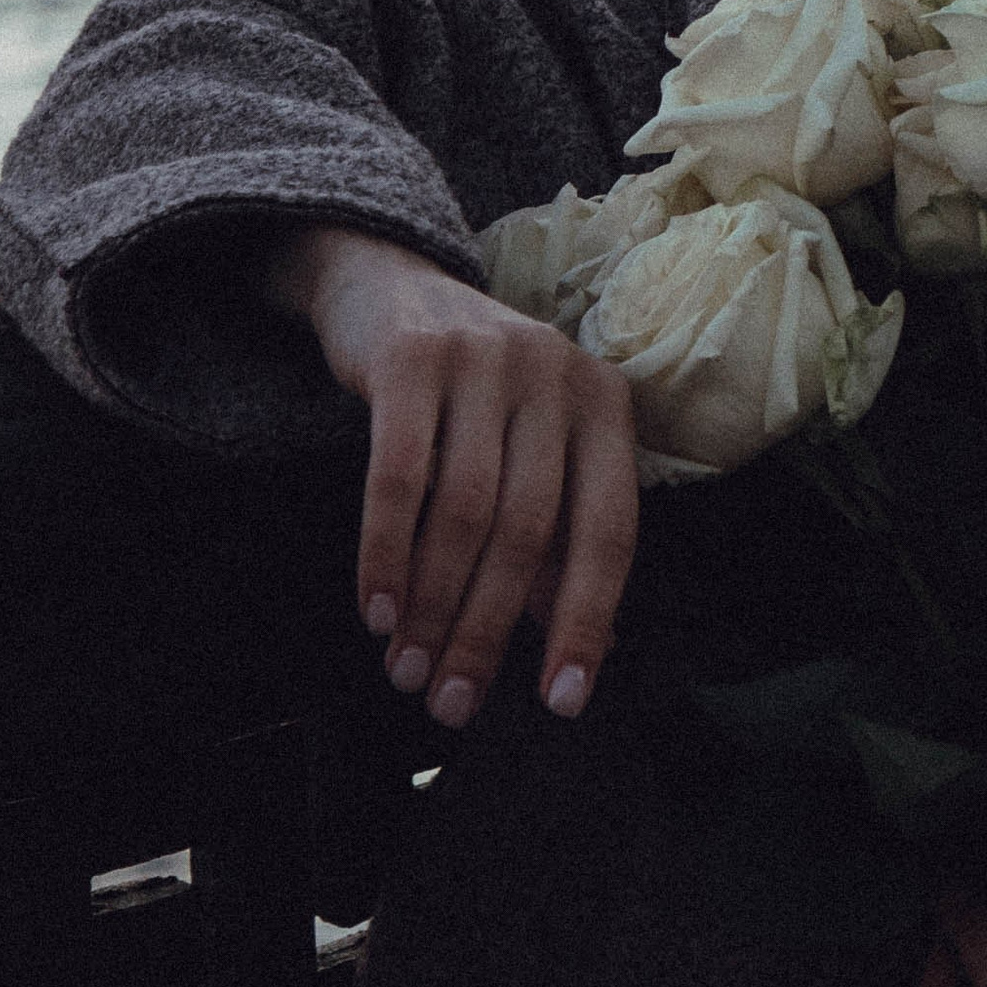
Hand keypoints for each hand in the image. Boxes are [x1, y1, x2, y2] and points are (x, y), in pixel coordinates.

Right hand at [260, 224, 638, 731]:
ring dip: (432, 607)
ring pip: (464, 511)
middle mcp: (554, 373)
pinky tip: (376, 610)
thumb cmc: (473, 394)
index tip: (561, 702)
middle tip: (451, 702)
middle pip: (529, 530)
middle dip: (487, 631)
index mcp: (603, 402)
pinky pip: (398, 476)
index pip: (610, 529)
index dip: (587, 621)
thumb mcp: (529, 448)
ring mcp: (484, 358)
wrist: (388, 283)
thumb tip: (575, 649)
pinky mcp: (411, 357)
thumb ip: (554, 536)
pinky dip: (386, 554)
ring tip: (406, 670)